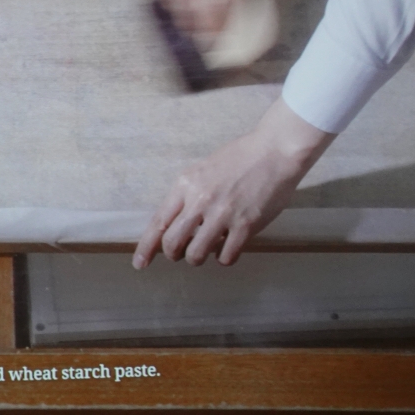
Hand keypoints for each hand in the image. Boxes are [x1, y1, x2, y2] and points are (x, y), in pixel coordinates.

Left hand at [132, 98, 335, 267]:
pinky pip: (226, 256)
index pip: (158, 222)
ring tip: (205, 251)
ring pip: (196, 254)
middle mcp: (200, 201)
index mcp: (185, 185)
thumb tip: (175, 223)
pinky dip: (224, 257)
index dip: (146, 247)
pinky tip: (228, 248)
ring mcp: (223, 214)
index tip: (140, 263)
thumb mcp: (202, 171)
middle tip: (179, 254)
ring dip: (197, 258)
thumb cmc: (239, 158)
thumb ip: (188, 195)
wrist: (274, 151)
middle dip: (173, 254)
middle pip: (172, 243)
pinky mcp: (246, 225)